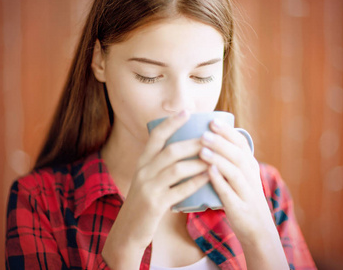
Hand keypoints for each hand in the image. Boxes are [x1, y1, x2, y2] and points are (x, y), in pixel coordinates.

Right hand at [102, 110, 209, 268]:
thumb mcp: (146, 179)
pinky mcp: (155, 204)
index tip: (187, 111)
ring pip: (176, 168)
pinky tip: (208, 177)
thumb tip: (183, 147)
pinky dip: (195, 182)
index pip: (155, 136)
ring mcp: (148, 188)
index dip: (171, 123)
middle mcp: (143, 171)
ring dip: (197, 161)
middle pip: (170, 150)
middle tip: (211, 135)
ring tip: (214, 156)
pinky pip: (179, 190)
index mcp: (142, 162)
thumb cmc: (144, 202)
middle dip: (193, 142)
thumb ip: (160, 164)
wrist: (128, 231)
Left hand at [199, 119, 287, 268]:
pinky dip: (219, 181)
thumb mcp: (241, 177)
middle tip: (204, 132)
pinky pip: (229, 193)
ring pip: (234, 171)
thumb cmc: (243, 199)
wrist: (258, 231)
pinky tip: (208, 173)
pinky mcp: (240, 208)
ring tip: (202, 149)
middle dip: (220, 142)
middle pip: (237, 154)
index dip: (228, 131)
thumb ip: (229, 160)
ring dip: (218, 159)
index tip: (213, 120)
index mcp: (250, 166)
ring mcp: (246, 193)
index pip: (242, 143)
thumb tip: (209, 138)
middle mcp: (251, 176)